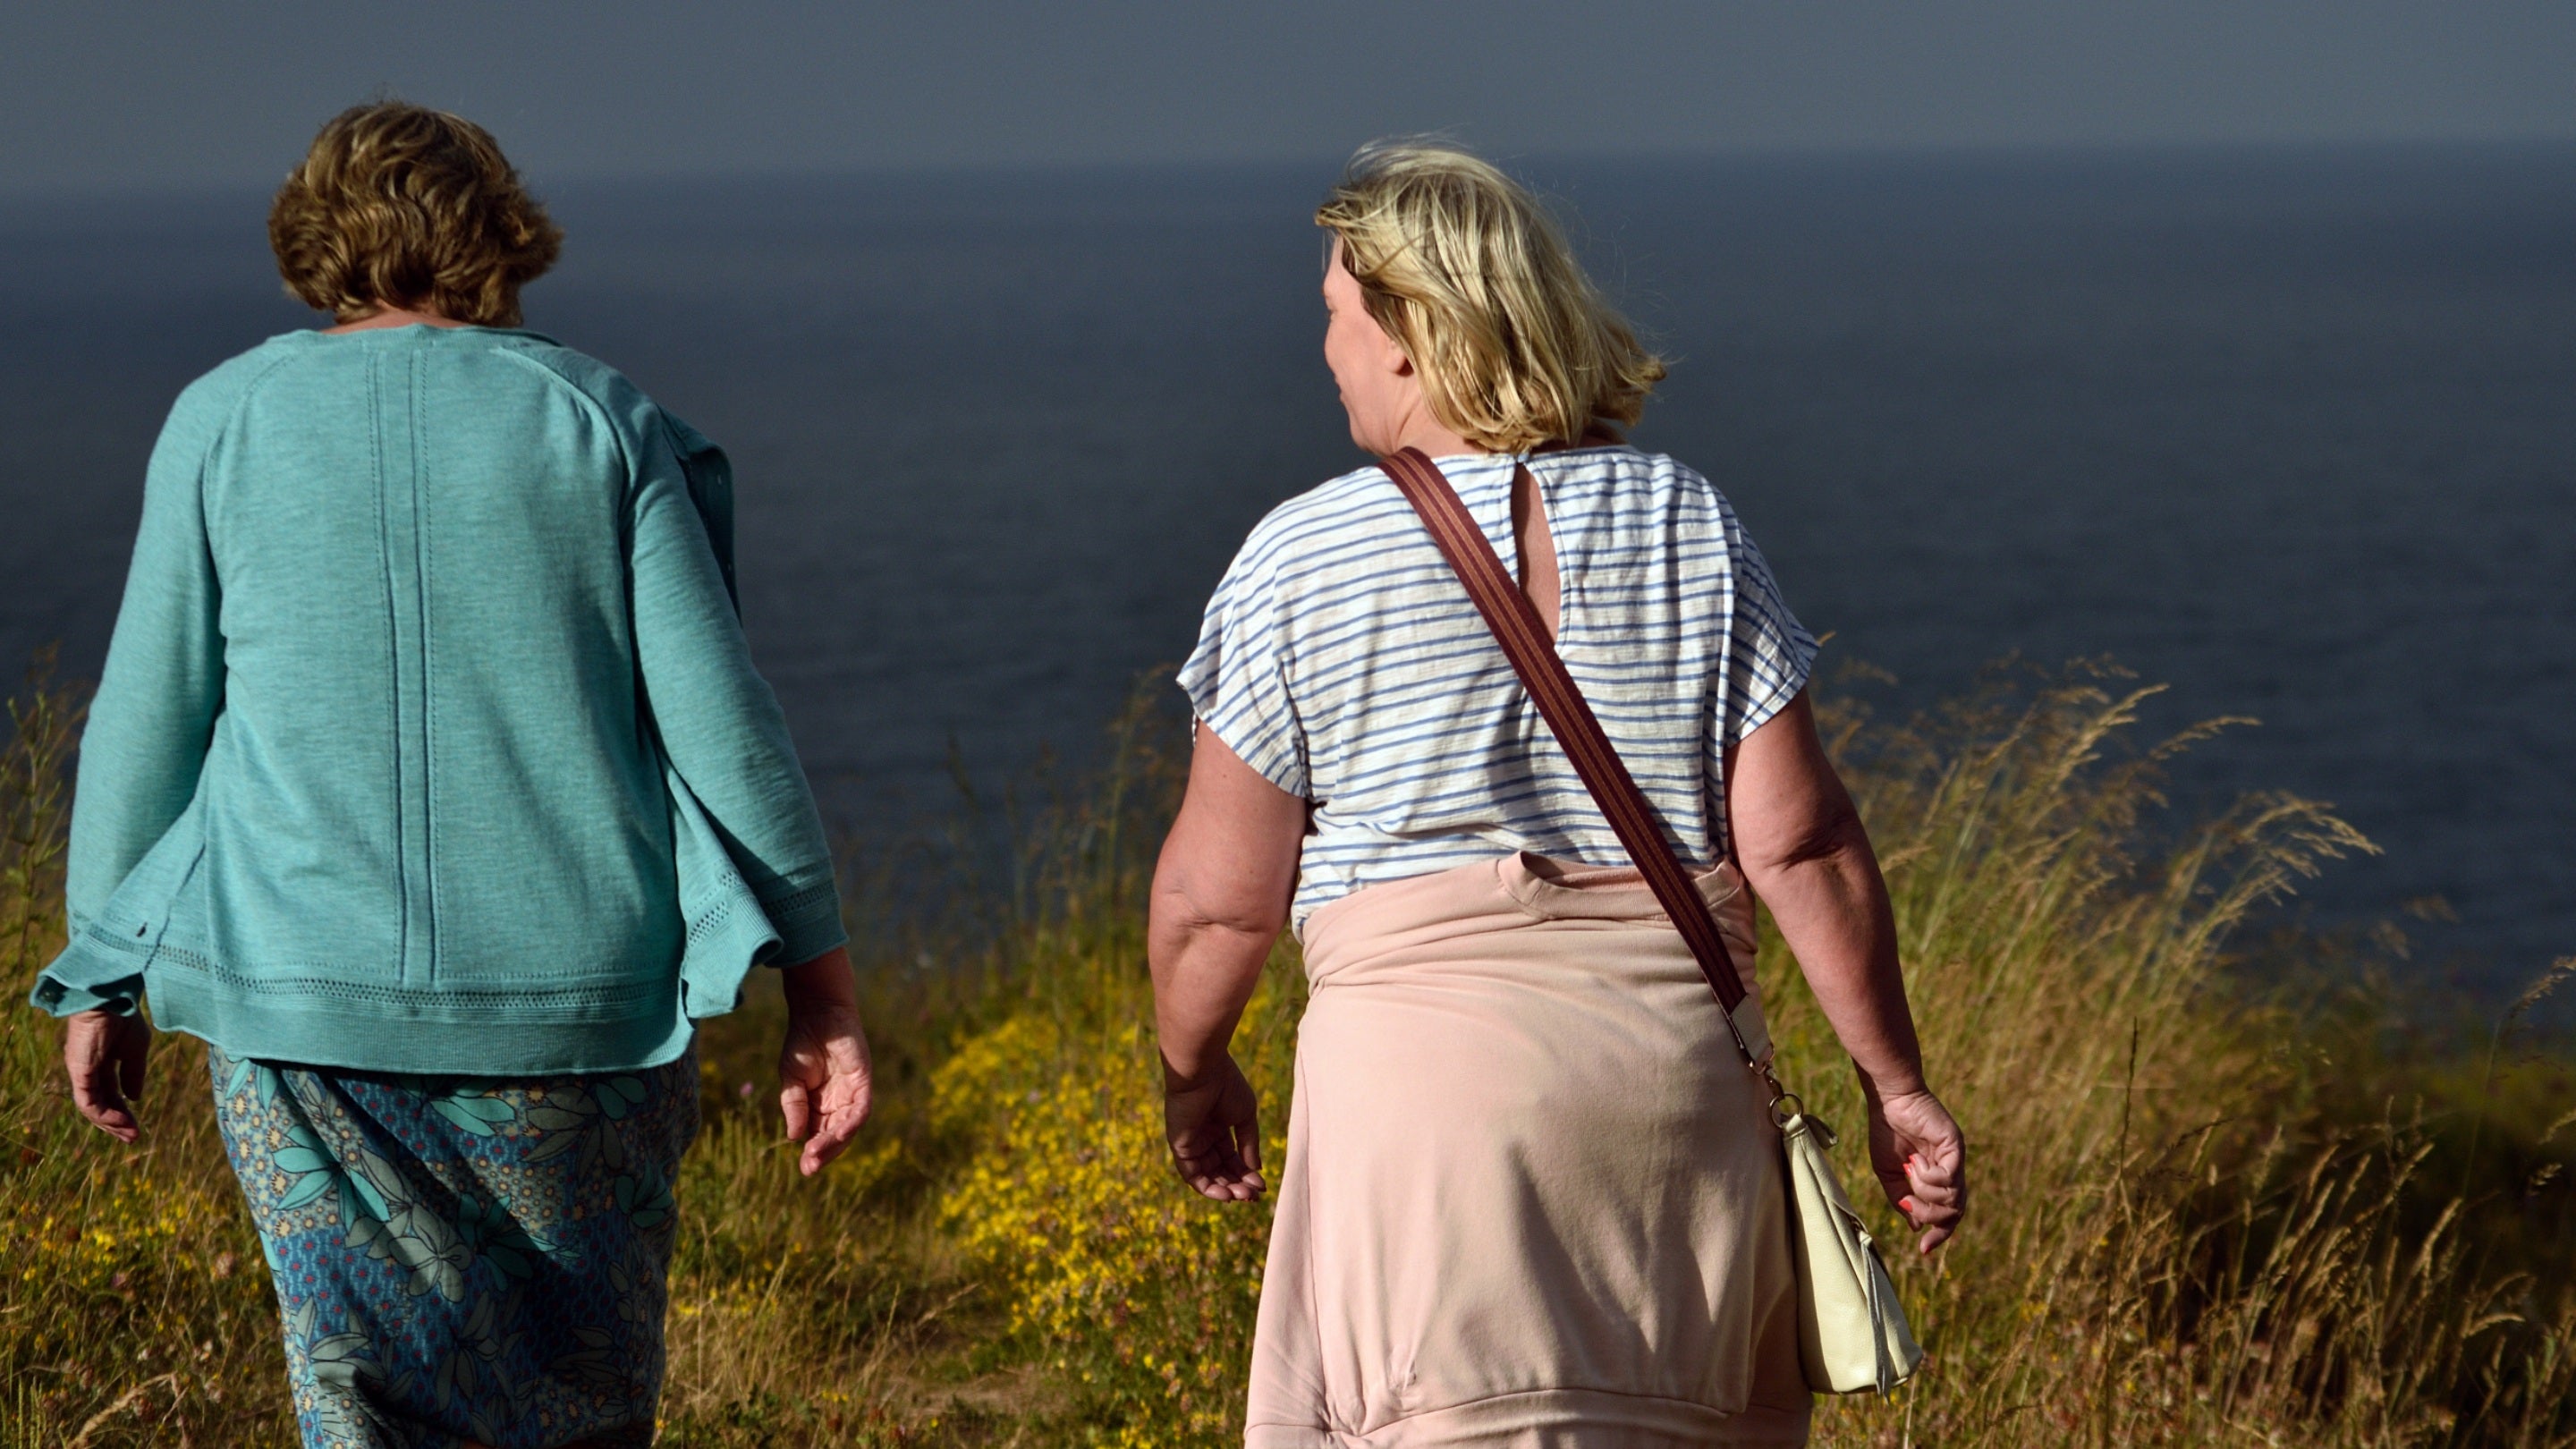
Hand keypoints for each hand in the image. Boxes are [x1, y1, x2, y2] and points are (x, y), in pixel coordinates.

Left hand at [64, 1009, 151, 1142]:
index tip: (137, 1126)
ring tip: (130, 1133)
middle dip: (116, 1123)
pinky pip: (88, 1102)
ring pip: (92, 1108)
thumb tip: (134, 1098)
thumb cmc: (124, 1018)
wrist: (110, 1000)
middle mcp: (87, 1071)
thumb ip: (134, 1074)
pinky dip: (104, 1115)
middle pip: (100, 1105)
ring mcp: (81, 1073)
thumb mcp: (136, 1050)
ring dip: (111, 1123)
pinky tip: (121, 1120)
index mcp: (100, 1063)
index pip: (109, 1094)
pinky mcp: (79, 1073)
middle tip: (133, 1137)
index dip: (123, 1111)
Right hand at [777, 948, 872, 1176]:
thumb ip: (794, 1106)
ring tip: (817, 1153)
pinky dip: (851, 1123)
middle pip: (836, 1135)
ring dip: (835, 1142)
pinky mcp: (863, 1081)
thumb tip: (793, 1137)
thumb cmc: (803, 1043)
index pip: (820, 1135)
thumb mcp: (790, 1079)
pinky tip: (838, 1132)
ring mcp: (852, 1093)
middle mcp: (838, 1102)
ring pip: (849, 1127)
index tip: (805, 1168)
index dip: (814, 1152)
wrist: (817, 1012)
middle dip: (824, 1152)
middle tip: (810, 1167)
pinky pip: (861, 1108)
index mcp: (820, 1105)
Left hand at [1163, 1051, 1263, 1201]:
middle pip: (1221, 1170)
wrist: (1203, 1070)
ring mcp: (1190, 1143)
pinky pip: (1192, 1175)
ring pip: (1207, 1176)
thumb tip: (1255, 1170)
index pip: (1232, 1158)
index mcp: (1218, 1127)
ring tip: (1243, 1196)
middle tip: (1255, 1196)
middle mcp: (1203, 1137)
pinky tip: (1225, 1194)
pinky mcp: (1179, 1146)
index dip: (1247, 1174)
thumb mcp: (1245, 1117)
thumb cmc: (1226, 1085)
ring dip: (1225, 1189)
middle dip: (1238, 1184)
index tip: (1263, 1186)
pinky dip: (1207, 1187)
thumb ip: (1249, 1144)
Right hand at [1862, 1081, 1965, 1254]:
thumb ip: (1902, 1200)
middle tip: (1908, 1202)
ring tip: (1910, 1171)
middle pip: (1955, 1212)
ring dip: (1926, 1193)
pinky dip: (1929, 1178)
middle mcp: (1952, 1172)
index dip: (1939, 1235)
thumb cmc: (1886, 1133)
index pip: (1949, 1215)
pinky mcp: (1956, 1147)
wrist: (1888, 1102)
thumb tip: (1917, 1226)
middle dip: (1930, 1215)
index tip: (1923, 1249)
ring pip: (1952, 1198)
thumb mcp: (1889, 1174)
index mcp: (1937, 1179)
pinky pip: (1949, 1179)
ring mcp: (1956, 1160)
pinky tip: (1917, 1162)